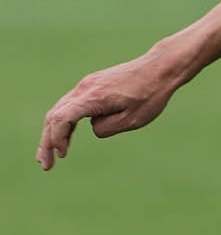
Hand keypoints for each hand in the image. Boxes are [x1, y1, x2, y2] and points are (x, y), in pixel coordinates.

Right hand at [37, 51, 186, 170]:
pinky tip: (66, 138)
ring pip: (60, 110)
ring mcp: (86, 85)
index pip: (62, 118)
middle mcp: (84, 88)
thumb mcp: (132, 120)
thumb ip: (106, 128)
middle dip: (47, 142)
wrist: (160, 68)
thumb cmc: (150, 95)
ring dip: (53, 133)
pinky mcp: (92, 85)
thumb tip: (92, 128)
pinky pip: (71, 105)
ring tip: (52, 155)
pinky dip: (65, 122)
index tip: (62, 154)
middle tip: (46, 165)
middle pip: (54, 116)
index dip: (56, 138)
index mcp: (93, 97)